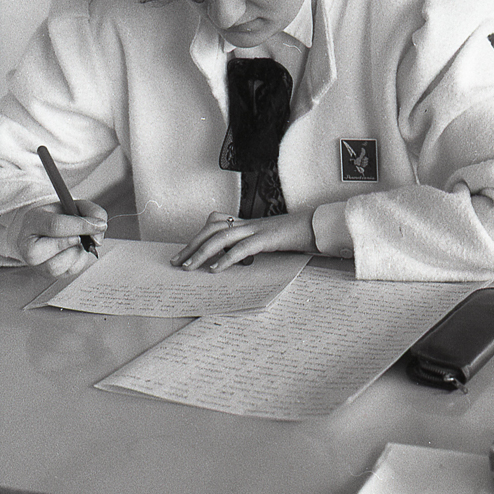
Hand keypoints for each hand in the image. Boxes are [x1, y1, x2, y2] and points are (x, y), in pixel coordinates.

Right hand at [15, 201, 107, 276]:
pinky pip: (68, 271)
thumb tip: (98, 236)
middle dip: (77, 242)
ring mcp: (36, 262)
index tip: (99, 225)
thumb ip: (92, 213)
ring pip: (59, 265)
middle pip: (54, 248)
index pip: (55, 225)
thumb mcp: (76, 205)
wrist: (49, 229)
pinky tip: (75, 250)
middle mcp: (28, 244)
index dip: (81, 226)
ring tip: (78, 242)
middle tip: (84, 236)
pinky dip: (78, 260)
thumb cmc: (62, 216)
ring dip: (77, 253)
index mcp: (33, 220)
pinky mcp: (47, 274)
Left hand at [170, 209, 315, 271]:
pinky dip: (226, 259)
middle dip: (191, 246)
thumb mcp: (267, 241)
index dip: (197, 238)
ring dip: (202, 252)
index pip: (214, 225)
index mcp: (247, 224)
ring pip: (221, 237)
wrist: (317, 227)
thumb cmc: (294, 236)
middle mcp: (248, 224)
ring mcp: (257, 230)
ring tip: (190, 267)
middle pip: (211, 230)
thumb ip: (250, 246)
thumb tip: (234, 259)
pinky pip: (242, 248)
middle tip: (177, 262)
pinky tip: (216, 269)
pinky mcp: (267, 238)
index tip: (183, 254)